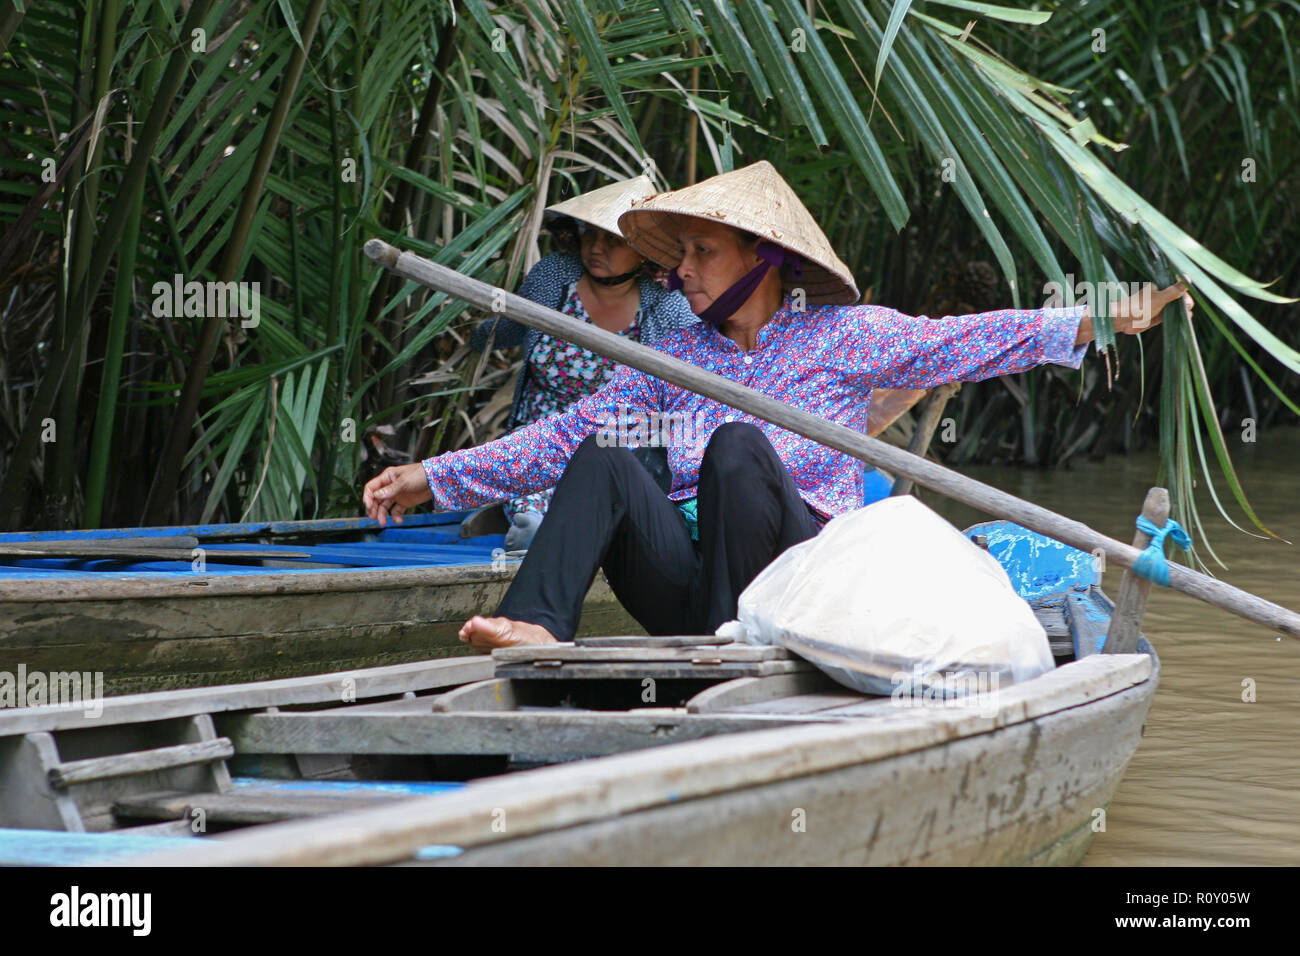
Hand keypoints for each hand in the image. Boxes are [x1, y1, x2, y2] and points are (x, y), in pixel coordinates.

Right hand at [362, 462, 432, 526]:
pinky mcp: (405, 502)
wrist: (437, 480)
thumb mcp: (404, 482)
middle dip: (373, 508)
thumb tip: (376, 496)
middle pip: (376, 499)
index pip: (371, 487)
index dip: (367, 497)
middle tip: (373, 517)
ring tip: (383, 523)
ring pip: (385, 506)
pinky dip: (396, 516)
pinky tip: (398, 520)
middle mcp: (390, 486)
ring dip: (382, 514)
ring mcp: (397, 495)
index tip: (368, 506)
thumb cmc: (420, 474)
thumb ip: (390, 490)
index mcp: (387, 477)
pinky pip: (396, 511)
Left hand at [1074, 281, 1193, 344]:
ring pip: (1174, 309)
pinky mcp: (1155, 317)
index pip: (1178, 290)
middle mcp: (1160, 296)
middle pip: (1177, 300)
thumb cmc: (1137, 306)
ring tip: (1187, 316)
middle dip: (1185, 305)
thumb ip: (1173, 291)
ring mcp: (1158, 307)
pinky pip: (1168, 317)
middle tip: (1188, 311)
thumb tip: (1188, 278)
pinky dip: (1175, 318)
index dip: (1185, 297)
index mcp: (1160, 288)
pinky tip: (1183, 319)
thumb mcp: (1158, 298)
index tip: (1188, 304)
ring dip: (1182, 313)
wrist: (1121, 320)